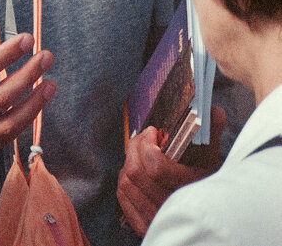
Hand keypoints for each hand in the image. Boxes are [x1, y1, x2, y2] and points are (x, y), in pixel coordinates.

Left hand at [117, 105, 226, 236]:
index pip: (156, 167)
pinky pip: (123, 198)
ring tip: (140, 151)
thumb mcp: (214, 161)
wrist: (210, 218)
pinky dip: (125, 179)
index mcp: (188, 190)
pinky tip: (136, 170)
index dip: (148, 144)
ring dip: (128, 161)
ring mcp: (155, 220)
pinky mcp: (144, 226)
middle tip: (145, 137)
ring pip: (126, 184)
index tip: (154, 132)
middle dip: (135, 147)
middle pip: (136, 173)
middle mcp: (169, 208)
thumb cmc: (210, 185)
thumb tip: (214, 111)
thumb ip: (212, 134)